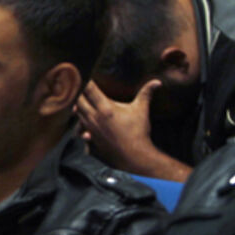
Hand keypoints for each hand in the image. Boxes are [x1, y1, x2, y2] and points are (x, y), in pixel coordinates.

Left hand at [76, 81, 191, 180]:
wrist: (135, 157)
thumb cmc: (138, 132)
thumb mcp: (141, 110)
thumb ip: (146, 93)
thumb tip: (158, 82)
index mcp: (105, 108)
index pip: (88, 89)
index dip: (85, 82)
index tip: (86, 77)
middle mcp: (94, 118)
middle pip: (77, 100)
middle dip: (79, 94)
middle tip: (81, 90)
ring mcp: (89, 131)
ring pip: (76, 115)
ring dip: (78, 109)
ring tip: (82, 106)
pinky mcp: (88, 142)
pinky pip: (79, 133)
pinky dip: (80, 128)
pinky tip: (86, 127)